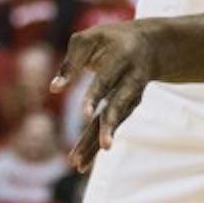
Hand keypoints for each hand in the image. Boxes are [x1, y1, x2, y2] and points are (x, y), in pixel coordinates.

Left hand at [52, 20, 160, 172]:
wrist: (150, 44)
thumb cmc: (110, 39)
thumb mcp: (89, 39)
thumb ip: (71, 62)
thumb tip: (53, 90)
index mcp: (122, 58)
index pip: (107, 80)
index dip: (97, 95)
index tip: (86, 113)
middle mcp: (131, 80)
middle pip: (118, 106)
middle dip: (108, 125)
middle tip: (103, 147)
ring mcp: (132, 97)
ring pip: (114, 122)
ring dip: (97, 142)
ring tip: (78, 164)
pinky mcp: (128, 108)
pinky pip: (111, 128)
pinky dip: (96, 145)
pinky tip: (81, 163)